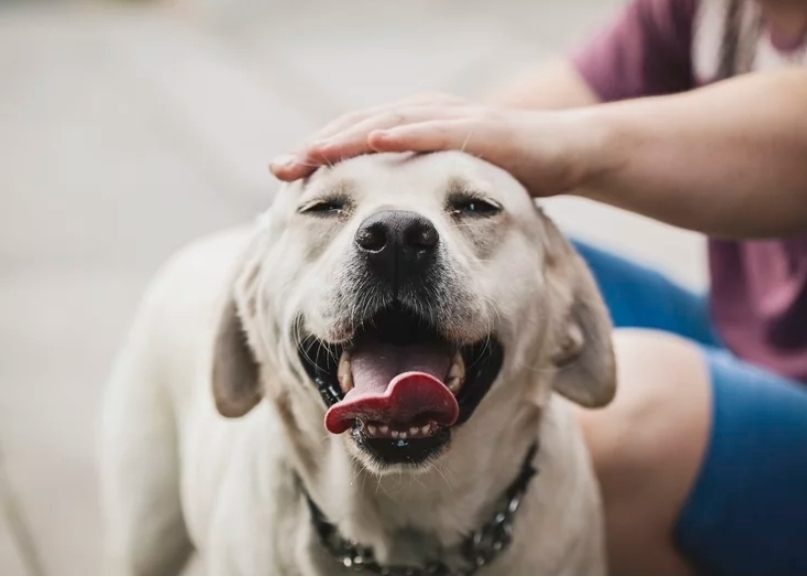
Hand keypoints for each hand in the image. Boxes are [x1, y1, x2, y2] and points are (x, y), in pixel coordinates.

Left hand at [269, 93, 605, 197]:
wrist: (564, 154)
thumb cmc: (504, 172)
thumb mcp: (450, 186)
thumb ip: (416, 193)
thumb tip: (380, 220)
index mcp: (412, 128)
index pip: (355, 140)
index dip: (319, 156)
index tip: (283, 179)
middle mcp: (424, 116)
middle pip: (359, 127)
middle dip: (318, 148)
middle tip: (279, 168)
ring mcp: (450, 118)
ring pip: (388, 122)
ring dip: (347, 137)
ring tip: (311, 153)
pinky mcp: (480, 128)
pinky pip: (435, 129)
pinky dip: (403, 132)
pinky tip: (374, 139)